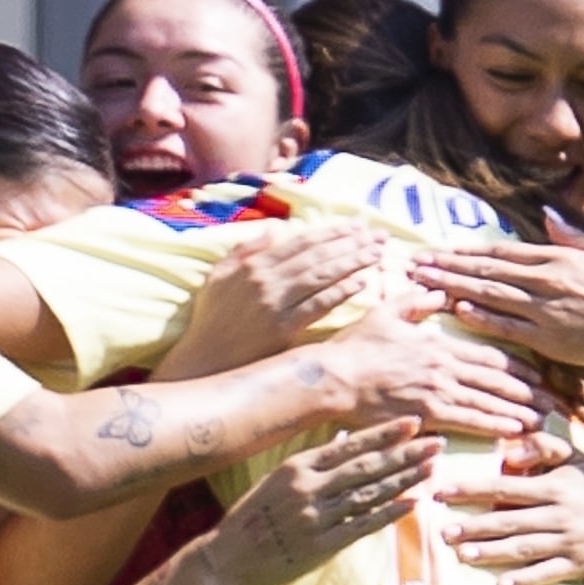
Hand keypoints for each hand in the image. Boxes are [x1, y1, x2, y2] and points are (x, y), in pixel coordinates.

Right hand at [159, 224, 381, 380]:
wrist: (205, 360)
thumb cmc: (212, 319)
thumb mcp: (219, 276)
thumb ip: (245, 250)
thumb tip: (273, 229)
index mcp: (254, 265)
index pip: (301, 242)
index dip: (332, 231)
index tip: (356, 224)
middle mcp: (267, 281)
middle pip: (317, 255)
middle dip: (351, 242)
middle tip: (378, 234)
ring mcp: (277, 305)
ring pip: (322, 276)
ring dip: (353, 262)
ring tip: (376, 253)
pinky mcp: (284, 329)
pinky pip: (318, 306)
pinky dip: (341, 292)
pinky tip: (361, 282)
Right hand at [192, 423, 442, 584]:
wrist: (223, 560)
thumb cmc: (251, 519)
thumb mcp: (276, 481)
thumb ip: (312, 464)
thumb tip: (346, 441)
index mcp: (297, 467)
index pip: (350, 444)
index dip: (385, 434)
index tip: (413, 422)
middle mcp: (308, 488)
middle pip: (367, 466)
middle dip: (406, 454)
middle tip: (437, 443)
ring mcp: (315, 518)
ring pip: (369, 494)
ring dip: (404, 481)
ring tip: (432, 469)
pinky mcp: (320, 546)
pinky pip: (362, 526)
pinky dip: (389, 514)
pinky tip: (413, 504)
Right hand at [309, 303, 543, 440]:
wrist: (333, 377)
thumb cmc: (355, 347)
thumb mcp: (386, 312)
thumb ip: (416, 301)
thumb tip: (438, 290)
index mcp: (440, 344)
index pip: (490, 354)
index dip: (519, 366)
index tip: (540, 375)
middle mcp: (445, 367)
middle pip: (498, 379)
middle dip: (529, 392)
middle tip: (555, 402)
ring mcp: (438, 391)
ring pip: (489, 400)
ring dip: (519, 411)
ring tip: (543, 419)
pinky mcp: (427, 413)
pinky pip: (469, 420)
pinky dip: (494, 425)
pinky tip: (514, 432)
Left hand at [412, 216, 583, 371]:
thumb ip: (573, 235)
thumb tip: (548, 214)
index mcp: (559, 257)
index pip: (501, 251)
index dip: (465, 251)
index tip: (437, 249)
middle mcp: (549, 279)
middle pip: (487, 269)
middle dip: (447, 266)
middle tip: (414, 263)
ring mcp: (548, 310)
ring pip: (491, 295)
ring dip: (454, 288)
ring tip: (423, 283)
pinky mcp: (552, 338)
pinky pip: (509, 328)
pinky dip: (482, 319)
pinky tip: (457, 311)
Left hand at [442, 450, 583, 584]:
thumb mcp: (576, 457)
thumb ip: (544, 446)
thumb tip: (511, 450)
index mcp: (555, 487)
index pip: (506, 488)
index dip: (474, 490)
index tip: (444, 492)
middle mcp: (560, 514)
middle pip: (510, 520)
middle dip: (475, 526)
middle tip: (444, 532)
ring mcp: (568, 542)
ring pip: (524, 548)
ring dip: (492, 552)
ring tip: (463, 554)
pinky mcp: (575, 565)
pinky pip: (547, 573)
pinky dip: (525, 580)